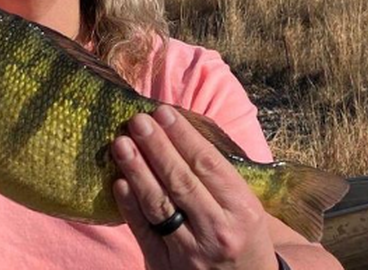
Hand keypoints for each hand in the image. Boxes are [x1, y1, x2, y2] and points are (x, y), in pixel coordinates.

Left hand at [111, 106, 278, 269]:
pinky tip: (119, 182)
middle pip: (181, 181)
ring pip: (159, 204)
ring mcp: (191, 251)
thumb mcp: (248, 208)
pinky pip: (144, 232)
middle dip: (156, 147)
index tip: (163, 113)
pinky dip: (130, 206)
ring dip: (137, 170)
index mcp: (243, 210)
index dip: (183, 136)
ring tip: (121, 143)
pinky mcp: (165, 267)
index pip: (208, 165)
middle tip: (138, 121)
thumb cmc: (244, 238)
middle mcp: (218, 230)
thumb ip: (220, 177)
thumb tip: (180, 133)